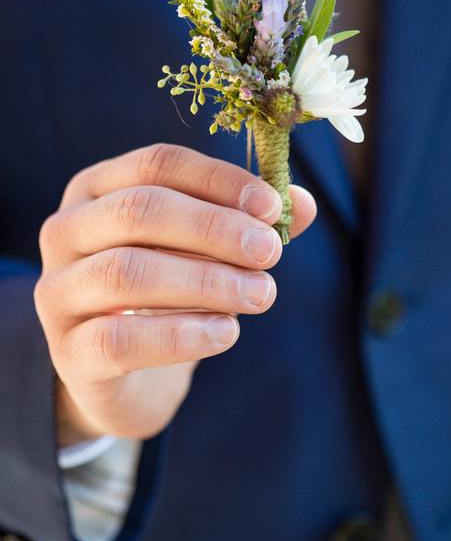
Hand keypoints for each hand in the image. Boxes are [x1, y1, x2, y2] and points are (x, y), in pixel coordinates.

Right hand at [34, 144, 316, 445]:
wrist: (122, 376)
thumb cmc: (166, 298)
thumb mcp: (206, 255)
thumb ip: (247, 227)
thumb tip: (302, 204)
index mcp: (97, 190)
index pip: (156, 164)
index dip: (219, 180)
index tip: (271, 207)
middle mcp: (66, 232)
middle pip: (139, 211)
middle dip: (214, 229)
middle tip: (270, 253)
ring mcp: (59, 293)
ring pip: (127, 274)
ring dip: (207, 281)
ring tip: (262, 295)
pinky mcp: (69, 353)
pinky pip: (120, 339)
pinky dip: (181, 335)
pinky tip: (226, 333)